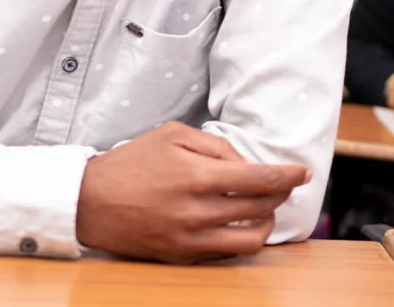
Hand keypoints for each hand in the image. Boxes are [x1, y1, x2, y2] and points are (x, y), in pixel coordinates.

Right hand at [75, 120, 309, 262]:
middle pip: (262, 208)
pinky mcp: (182, 257)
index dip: (288, 176)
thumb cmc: (132, 163)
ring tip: (264, 208)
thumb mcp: (172, 135)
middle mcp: (198, 211)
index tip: (303, 172)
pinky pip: (227, 253)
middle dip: (281, 196)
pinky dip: (242, 239)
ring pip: (251, 239)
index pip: (260, 179)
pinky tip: (240, 224)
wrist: (89, 202)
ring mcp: (190, 239)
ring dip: (267, 222)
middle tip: (284, 185)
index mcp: (197, 176)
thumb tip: (246, 162)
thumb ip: (215, 146)